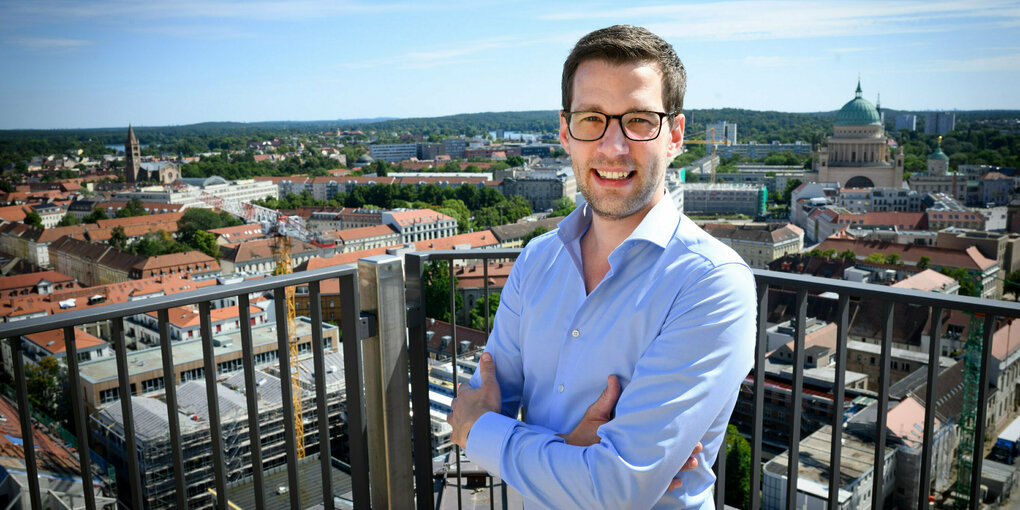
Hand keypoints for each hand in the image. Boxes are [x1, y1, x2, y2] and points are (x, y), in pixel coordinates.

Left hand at [448, 352, 501, 448]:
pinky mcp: (457, 435)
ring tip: (463, 418)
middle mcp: (457, 408)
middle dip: (460, 402)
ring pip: (452, 417)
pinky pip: (455, 434)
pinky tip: (462, 435)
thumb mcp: (490, 386)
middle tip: (468, 404)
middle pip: (455, 402)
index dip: (467, 388)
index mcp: (464, 395)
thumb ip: (488, 371)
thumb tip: (486, 355)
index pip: (464, 388)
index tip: (470, 388)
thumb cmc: (487, 409)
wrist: (483, 431)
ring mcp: (455, 422)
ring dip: (456, 417)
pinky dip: (458, 434)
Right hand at [558, 375, 702, 489]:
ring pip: (660, 473)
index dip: (674, 436)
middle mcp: (629, 459)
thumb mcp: (594, 416)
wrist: (570, 461)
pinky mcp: (626, 480)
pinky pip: (650, 486)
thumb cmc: (582, 437)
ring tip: (693, 465)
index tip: (689, 434)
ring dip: (677, 469)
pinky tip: (677, 483)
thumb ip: (607, 398)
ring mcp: (629, 472)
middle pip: (662, 457)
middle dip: (681, 453)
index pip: (654, 438)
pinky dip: (665, 484)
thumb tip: (614, 378)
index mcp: (624, 439)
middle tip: (697, 450)